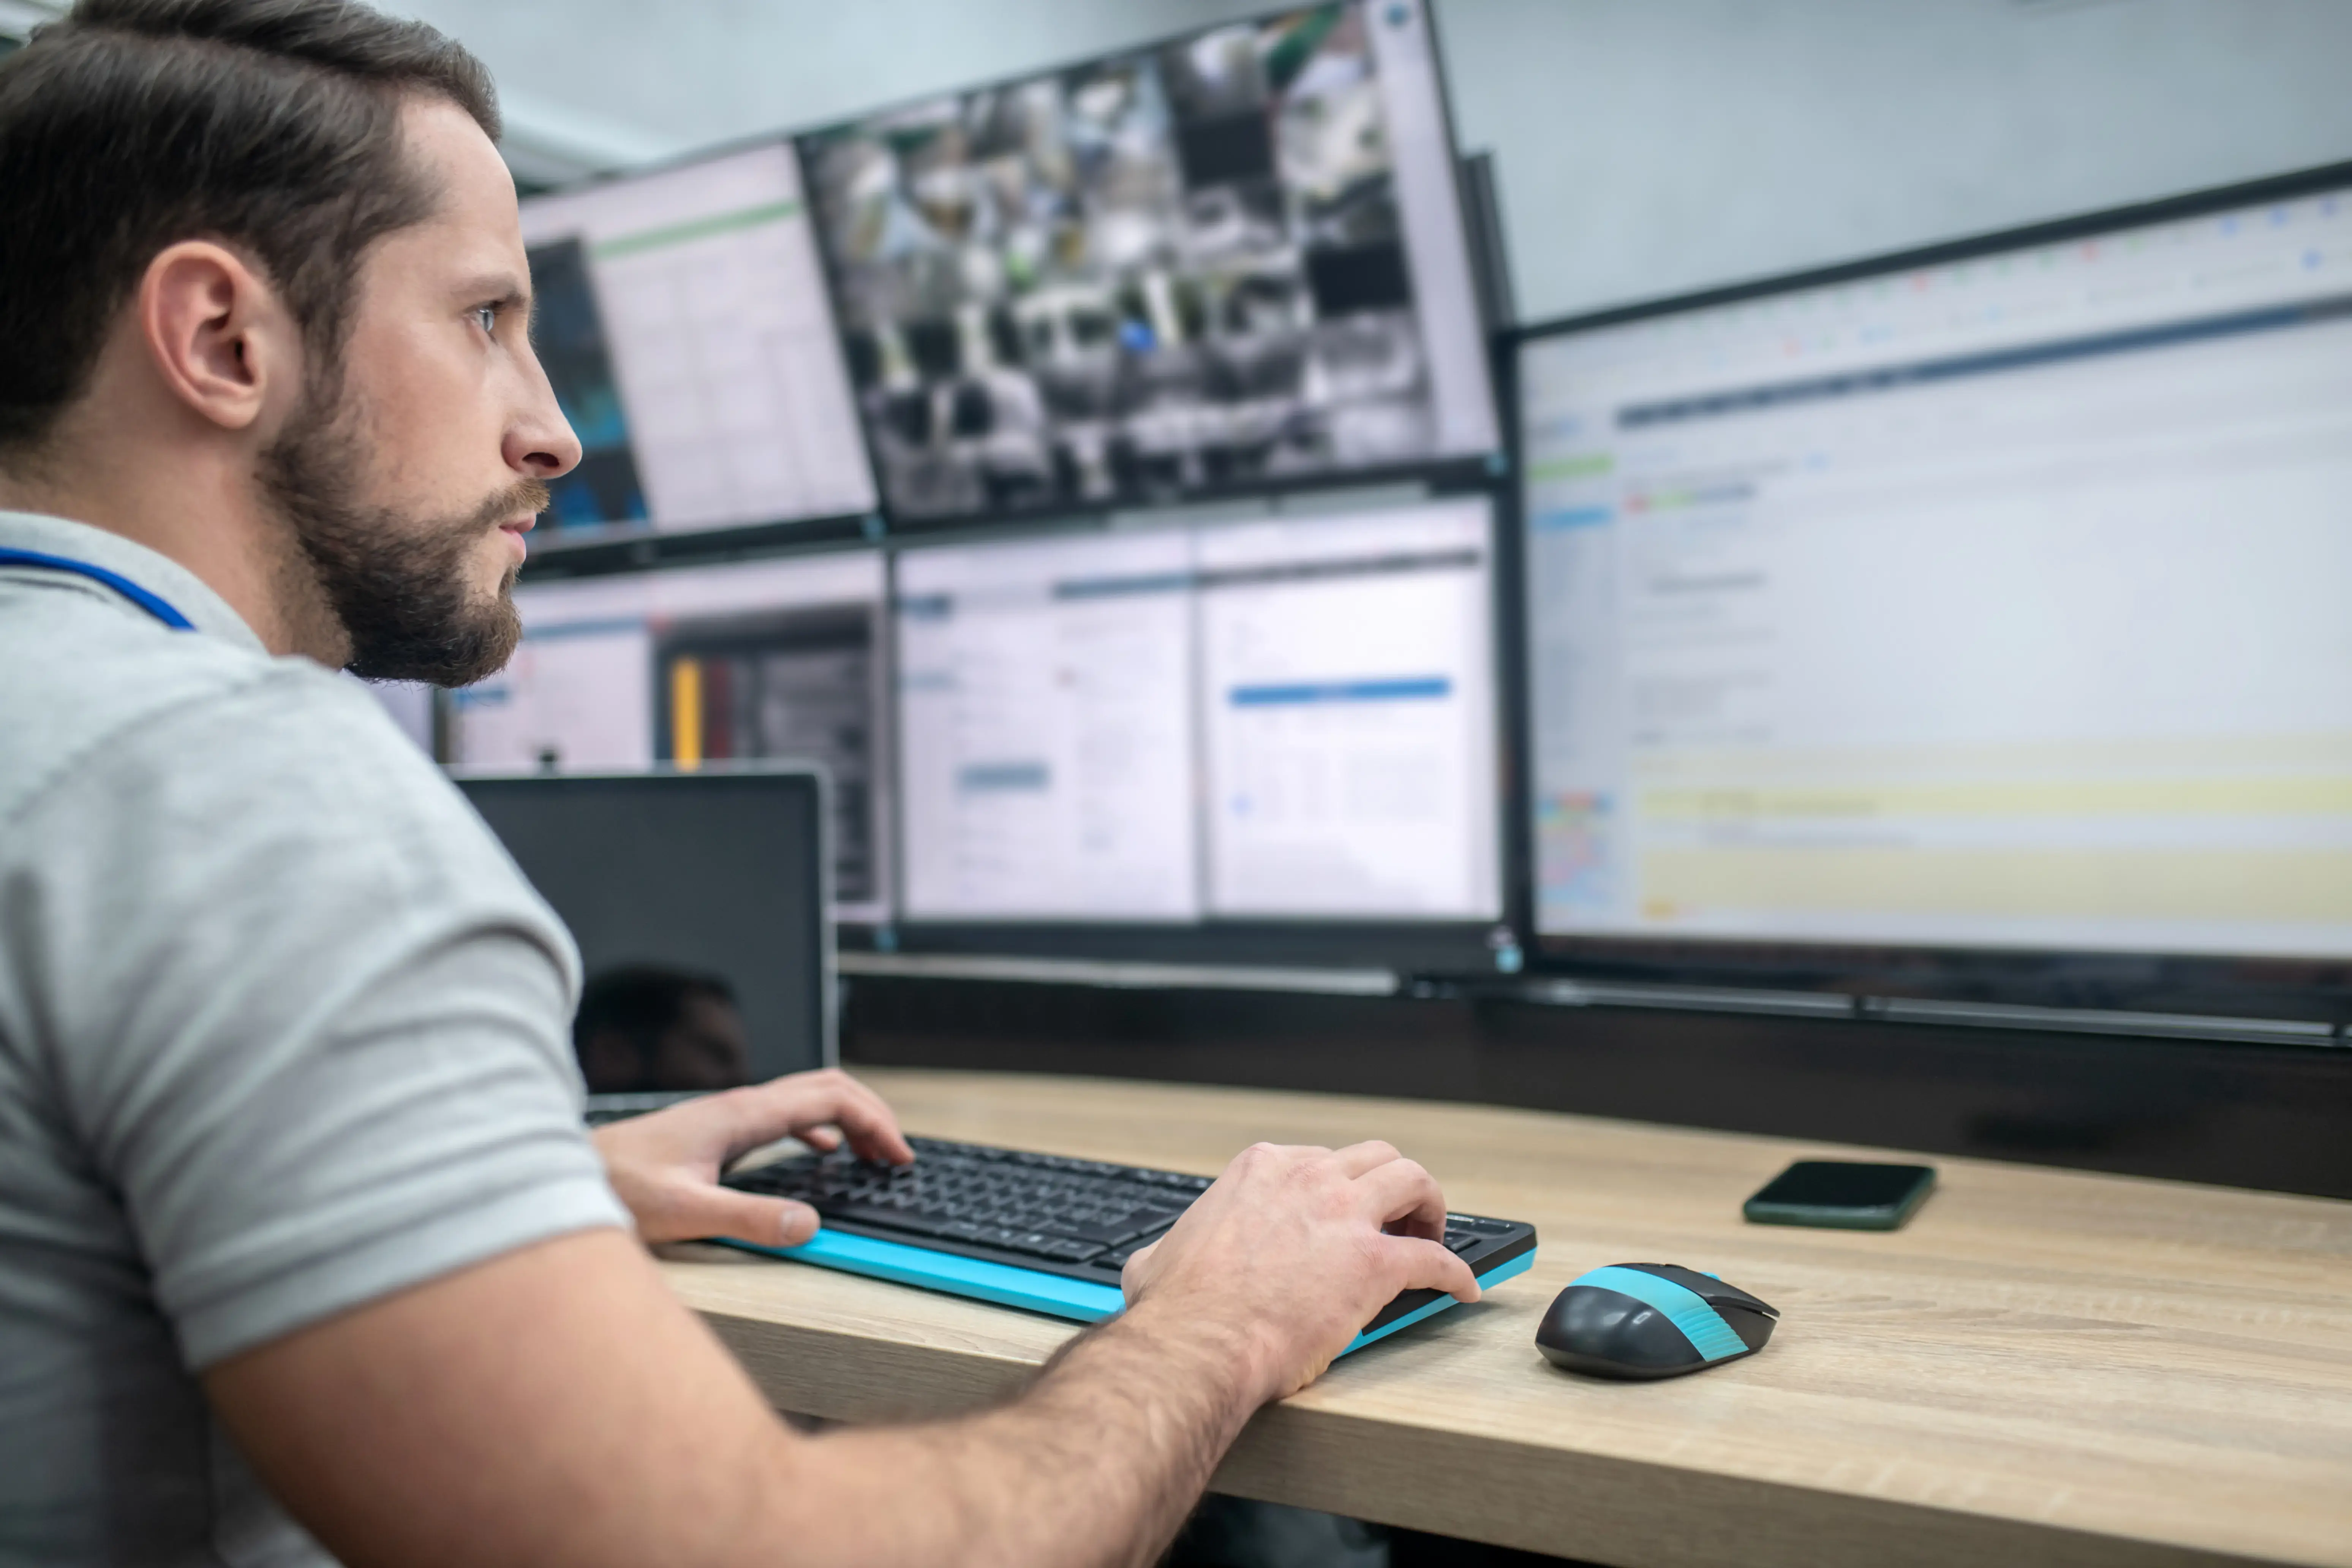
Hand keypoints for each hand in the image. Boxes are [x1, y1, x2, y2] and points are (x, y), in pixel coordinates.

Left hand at [592, 1068, 912, 1247]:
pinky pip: (785, 1116)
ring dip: (849, 1118)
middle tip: (898, 1154)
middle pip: (826, 1087)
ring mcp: (729, 1114)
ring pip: (807, 1097)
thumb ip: (749, 1218)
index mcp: (742, 1114)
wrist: (568, 1176)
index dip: (874, 1122)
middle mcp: (740, 1105)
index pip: (830, 1099)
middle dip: (872, 1114)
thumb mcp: (687, 1211)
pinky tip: (821, 1153)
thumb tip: (809, 1224)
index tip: (898, 1156)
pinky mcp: (719, 1130)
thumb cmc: (617, 1190)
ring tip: (873, 1153)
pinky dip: (819, 1128)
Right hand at [1117, 1141, 1478, 1403]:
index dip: (1338, 1187)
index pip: (1317, 1160)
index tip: (1343, 1211)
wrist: (1199, 1344)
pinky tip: (1463, 1289)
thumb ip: (1167, 1251)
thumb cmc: (1178, 1311)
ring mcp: (1344, 1216)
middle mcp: (1307, 1179)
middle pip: (1374, 1157)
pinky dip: (1456, 1273)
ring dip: (1430, 1205)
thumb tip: (1154, 1266)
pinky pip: (1437, 1260)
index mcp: (1259, 1171)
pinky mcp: (1375, 1264)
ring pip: (1413, 1181)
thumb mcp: (1156, 1259)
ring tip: (1434, 1234)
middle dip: (1393, 1184)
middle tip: (1399, 1216)